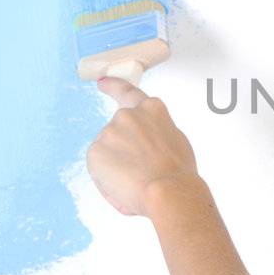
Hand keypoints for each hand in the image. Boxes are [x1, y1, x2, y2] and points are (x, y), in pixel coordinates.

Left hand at [85, 76, 199, 216]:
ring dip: (117, 166)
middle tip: (141, 172)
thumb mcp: (175, 140)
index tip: (102, 83)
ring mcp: (110, 131)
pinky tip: (126, 186)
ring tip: (138, 181)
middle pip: (118, 132)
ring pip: (108, 152)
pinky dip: (108, 179)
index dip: (113, 86)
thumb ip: (155, 132)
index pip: (127, 92)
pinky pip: (99, 168)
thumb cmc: (178, 173)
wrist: (168, 191)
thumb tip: (143, 142)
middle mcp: (128, 115)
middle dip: (124, 150)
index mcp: (152, 110)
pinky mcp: (95, 151)